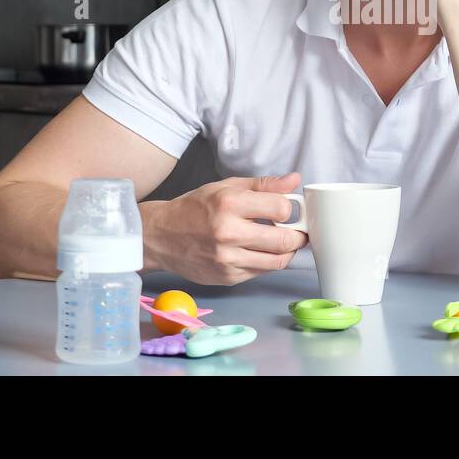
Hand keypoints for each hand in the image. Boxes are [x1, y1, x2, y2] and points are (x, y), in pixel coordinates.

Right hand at [146, 172, 306, 285]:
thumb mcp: (226, 187)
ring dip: (287, 252)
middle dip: (298, 235)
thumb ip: (263, 185)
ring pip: (278, 261)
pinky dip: (267, 262)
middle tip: (297, 230)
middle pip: (285, 240)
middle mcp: (229, 233)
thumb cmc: (194, 208)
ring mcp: (227, 259)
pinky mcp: (227, 277)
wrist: (161, 236)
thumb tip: (294, 181)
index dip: (290, 208)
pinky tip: (260, 251)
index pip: (281, 208)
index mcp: (229, 204)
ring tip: (282, 242)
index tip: (288, 209)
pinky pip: (261, 272)